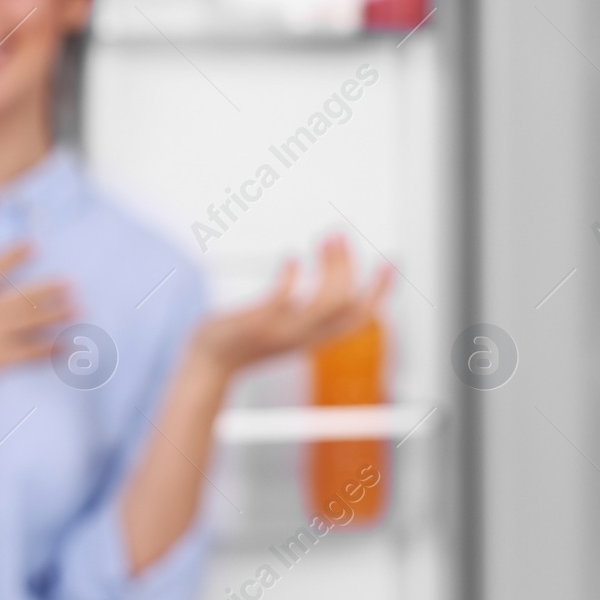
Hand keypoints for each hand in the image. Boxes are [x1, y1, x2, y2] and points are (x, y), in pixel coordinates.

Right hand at [0, 244, 74, 391]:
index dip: (16, 255)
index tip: (34, 246)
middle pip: (24, 296)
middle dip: (50, 291)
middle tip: (72, 285)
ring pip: (32, 322)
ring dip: (57, 316)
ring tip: (78, 311)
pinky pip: (29, 353)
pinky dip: (50, 350)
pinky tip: (67, 348)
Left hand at [190, 236, 391, 376]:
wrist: (208, 364)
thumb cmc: (240, 340)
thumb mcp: (279, 325)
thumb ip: (296, 307)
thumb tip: (300, 265)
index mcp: (313, 338)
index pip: (359, 317)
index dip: (381, 291)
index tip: (390, 263)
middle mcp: (303, 337)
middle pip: (346, 304)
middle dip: (350, 268)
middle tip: (339, 235)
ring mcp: (282, 332)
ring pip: (324, 302)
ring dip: (331, 267)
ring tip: (325, 239)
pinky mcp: (258, 324)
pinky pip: (284, 300)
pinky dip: (293, 277)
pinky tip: (290, 257)